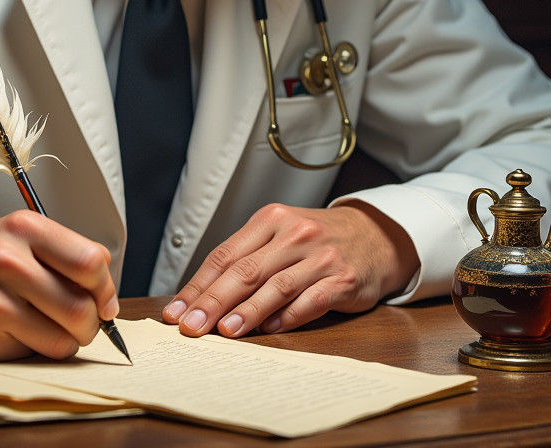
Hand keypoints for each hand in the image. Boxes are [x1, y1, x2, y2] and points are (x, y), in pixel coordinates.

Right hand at [0, 210, 118, 359]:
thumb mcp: (23, 236)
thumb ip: (67, 256)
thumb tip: (108, 297)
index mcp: (25, 227)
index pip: (90, 263)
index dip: (106, 289)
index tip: (105, 301)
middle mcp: (6, 260)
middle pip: (81, 307)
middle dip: (93, 323)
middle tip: (85, 323)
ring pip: (63, 339)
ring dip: (69, 341)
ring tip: (55, 329)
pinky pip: (34, 355)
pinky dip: (39, 349)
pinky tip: (22, 333)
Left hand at [161, 201, 418, 337]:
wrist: (373, 235)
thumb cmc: (316, 241)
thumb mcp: (280, 236)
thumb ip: (247, 259)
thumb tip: (202, 297)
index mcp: (270, 219)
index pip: (224, 255)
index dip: (198, 285)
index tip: (176, 311)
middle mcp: (294, 233)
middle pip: (245, 270)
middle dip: (213, 302)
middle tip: (190, 327)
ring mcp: (320, 255)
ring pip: (276, 286)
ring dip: (247, 311)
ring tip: (225, 331)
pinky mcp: (344, 278)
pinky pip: (311, 300)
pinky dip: (289, 316)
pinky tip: (271, 330)